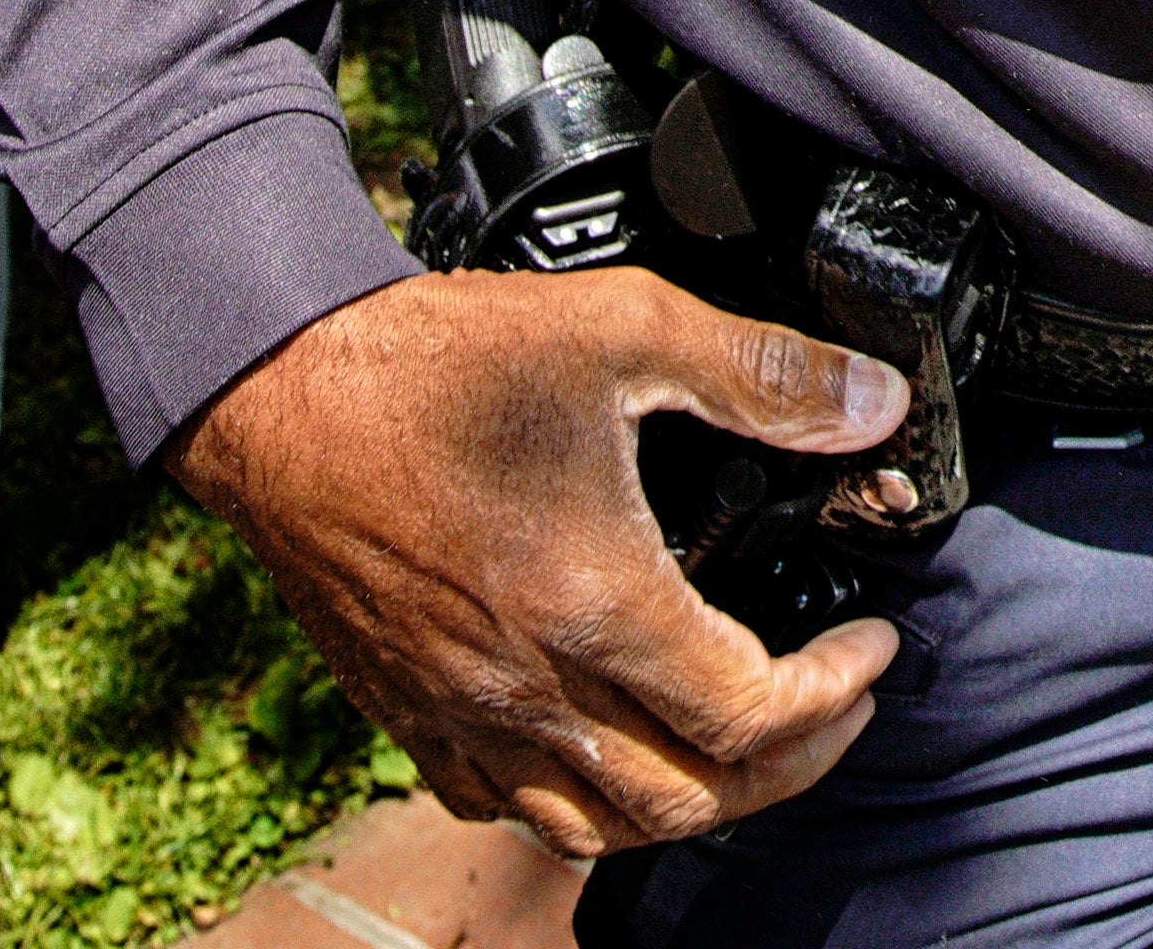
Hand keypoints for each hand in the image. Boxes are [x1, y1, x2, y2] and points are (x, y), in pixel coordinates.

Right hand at [169, 267, 907, 863]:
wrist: (279, 390)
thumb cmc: (434, 362)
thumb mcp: (625, 326)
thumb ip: (761, 372)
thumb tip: (873, 402)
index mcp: (590, 600)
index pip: (747, 714)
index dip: (836, 691)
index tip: (874, 645)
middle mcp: (523, 683)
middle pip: (687, 799)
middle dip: (794, 766)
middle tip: (842, 704)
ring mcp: (457, 711)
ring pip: (598, 826)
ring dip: (698, 802)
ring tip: (754, 742)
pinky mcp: (407, 712)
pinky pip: (506, 808)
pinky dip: (585, 803)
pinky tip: (619, 748)